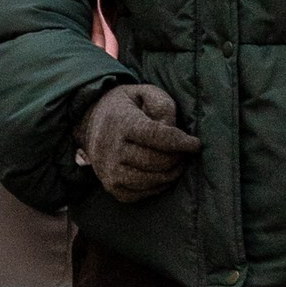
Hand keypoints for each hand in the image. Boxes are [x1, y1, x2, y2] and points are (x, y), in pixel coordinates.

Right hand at [78, 81, 197, 203]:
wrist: (89, 121)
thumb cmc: (125, 106)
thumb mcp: (143, 92)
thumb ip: (163, 106)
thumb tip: (173, 131)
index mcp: (121, 122)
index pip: (157, 136)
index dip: (181, 142)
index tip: (196, 144)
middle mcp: (111, 148)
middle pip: (157, 161)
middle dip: (178, 158)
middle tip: (184, 152)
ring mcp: (109, 170)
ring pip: (152, 180)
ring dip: (171, 174)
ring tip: (177, 163)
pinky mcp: (110, 186)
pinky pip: (142, 194)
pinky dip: (157, 186)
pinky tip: (162, 174)